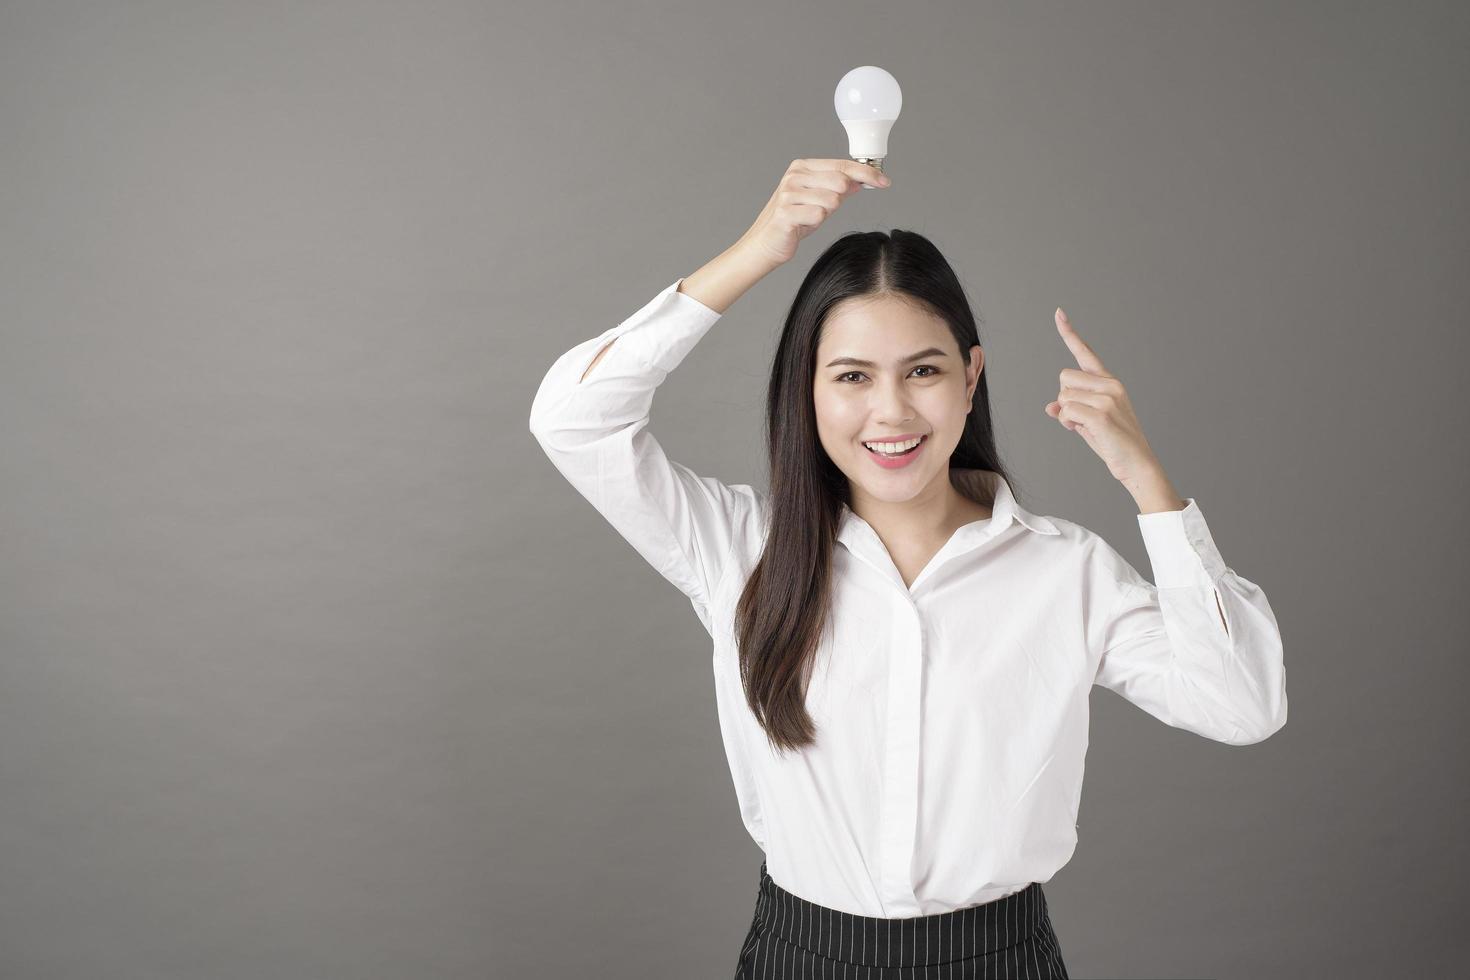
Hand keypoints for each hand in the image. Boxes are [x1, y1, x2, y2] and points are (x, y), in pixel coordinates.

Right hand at [735, 158, 890, 268]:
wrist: (765, 244)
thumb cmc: (792, 222)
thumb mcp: (818, 200)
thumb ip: (838, 188)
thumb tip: (861, 181)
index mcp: (802, 167)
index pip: (843, 165)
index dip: (867, 173)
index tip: (884, 182)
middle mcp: (794, 176)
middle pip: (840, 181)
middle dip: (840, 199)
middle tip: (824, 209)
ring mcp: (788, 193)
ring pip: (832, 200)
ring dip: (826, 213)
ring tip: (809, 217)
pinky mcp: (786, 212)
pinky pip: (819, 216)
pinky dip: (815, 223)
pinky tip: (802, 225)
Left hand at [1043, 307, 1160, 483]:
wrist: (1136, 464)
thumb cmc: (1113, 443)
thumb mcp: (1088, 422)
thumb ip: (1071, 409)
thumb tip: (1050, 408)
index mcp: (1109, 382)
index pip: (1085, 353)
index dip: (1069, 333)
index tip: (1058, 313)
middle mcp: (1110, 384)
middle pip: (1063, 378)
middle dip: (1064, 399)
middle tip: (1080, 418)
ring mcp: (1108, 398)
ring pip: (1063, 396)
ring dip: (1067, 415)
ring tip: (1086, 427)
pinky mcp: (1102, 414)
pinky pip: (1067, 412)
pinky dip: (1070, 424)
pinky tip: (1086, 431)